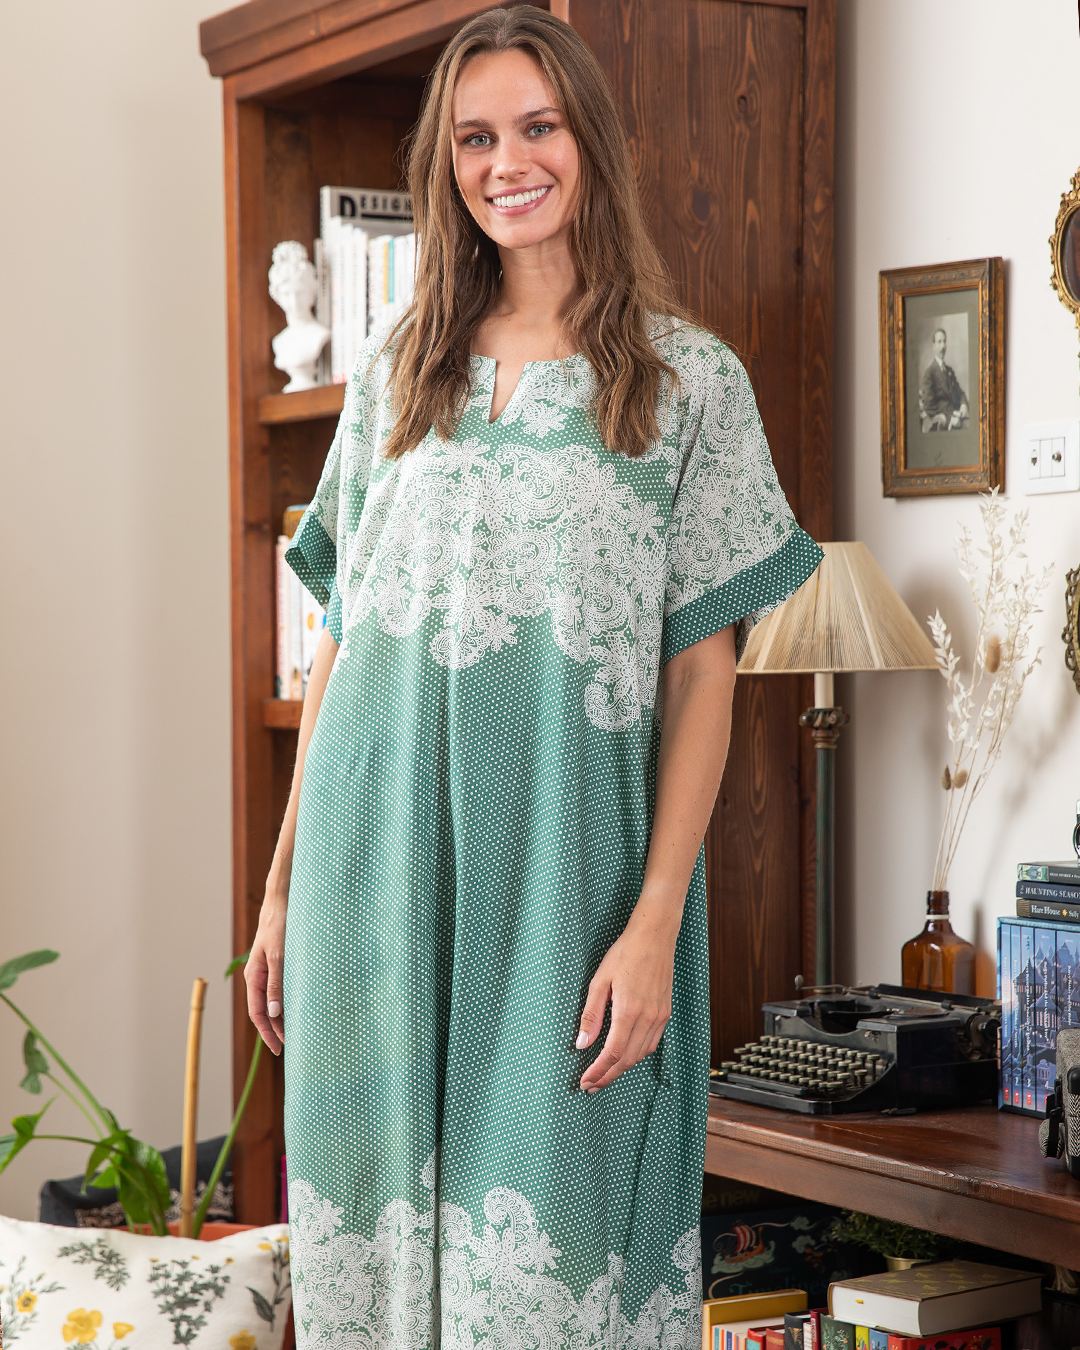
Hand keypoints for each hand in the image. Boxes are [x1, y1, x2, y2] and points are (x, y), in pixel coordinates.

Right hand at [246, 895, 286, 1054]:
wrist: (281, 904)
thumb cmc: (279, 928)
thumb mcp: (279, 957)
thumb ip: (276, 985)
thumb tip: (273, 1014)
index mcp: (253, 977)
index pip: (257, 1013)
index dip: (267, 1033)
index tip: (278, 1048)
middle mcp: (257, 977)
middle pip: (263, 1011)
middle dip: (274, 1030)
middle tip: (289, 1047)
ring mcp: (266, 972)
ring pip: (271, 1002)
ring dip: (281, 1018)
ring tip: (295, 1033)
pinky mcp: (276, 966)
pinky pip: (278, 990)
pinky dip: (286, 1003)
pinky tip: (297, 1009)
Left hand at [576, 913, 676, 1092]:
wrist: (654, 937)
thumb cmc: (625, 954)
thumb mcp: (600, 981)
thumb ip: (591, 1015)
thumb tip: (582, 1043)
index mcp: (629, 1011)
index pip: (612, 1053)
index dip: (598, 1072)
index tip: (585, 1082)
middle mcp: (648, 1018)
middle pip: (627, 1060)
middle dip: (607, 1076)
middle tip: (591, 1085)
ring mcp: (660, 1017)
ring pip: (640, 1054)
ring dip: (622, 1068)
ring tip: (604, 1073)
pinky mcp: (665, 1013)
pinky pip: (651, 1043)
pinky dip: (636, 1054)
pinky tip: (625, 1054)